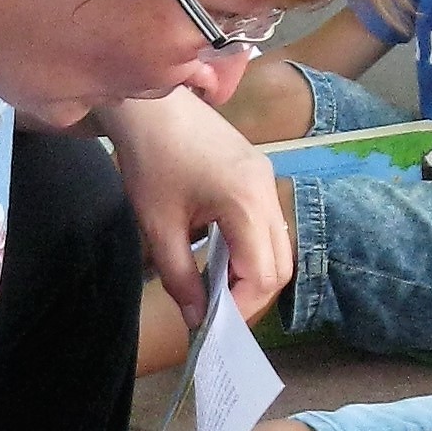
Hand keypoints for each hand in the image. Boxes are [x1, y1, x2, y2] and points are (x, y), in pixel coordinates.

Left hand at [100, 86, 292, 330]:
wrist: (150, 104)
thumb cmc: (150, 161)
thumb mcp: (159, 227)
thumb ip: (181, 278)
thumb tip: (197, 321)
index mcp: (246, 203)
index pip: (264, 275)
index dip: (242, 308)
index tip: (214, 325)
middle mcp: (268, 191)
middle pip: (282, 264)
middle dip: (253, 295)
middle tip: (219, 313)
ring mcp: (267, 179)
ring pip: (279, 244)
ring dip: (254, 272)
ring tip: (218, 287)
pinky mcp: (260, 172)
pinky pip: (269, 222)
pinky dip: (252, 248)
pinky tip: (222, 255)